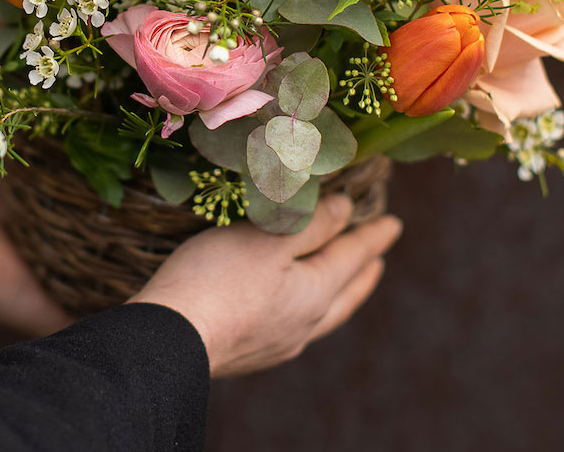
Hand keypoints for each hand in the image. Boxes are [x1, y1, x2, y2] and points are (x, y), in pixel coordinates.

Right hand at [128, 193, 401, 376]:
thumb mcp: (268, 237)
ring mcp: (277, 343)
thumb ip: (312, 222)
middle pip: (345, 293)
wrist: (170, 342)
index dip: (372, 236)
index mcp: (314, 292)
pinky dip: (309, 309)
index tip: (394, 224)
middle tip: (378, 260)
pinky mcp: (249, 352)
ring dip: (339, 294)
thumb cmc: (218, 278)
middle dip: (363, 272)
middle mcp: (304, 323)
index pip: (351, 257)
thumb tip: (348, 210)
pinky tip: (291, 310)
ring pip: (323, 315)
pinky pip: (295, 327)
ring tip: (343, 285)